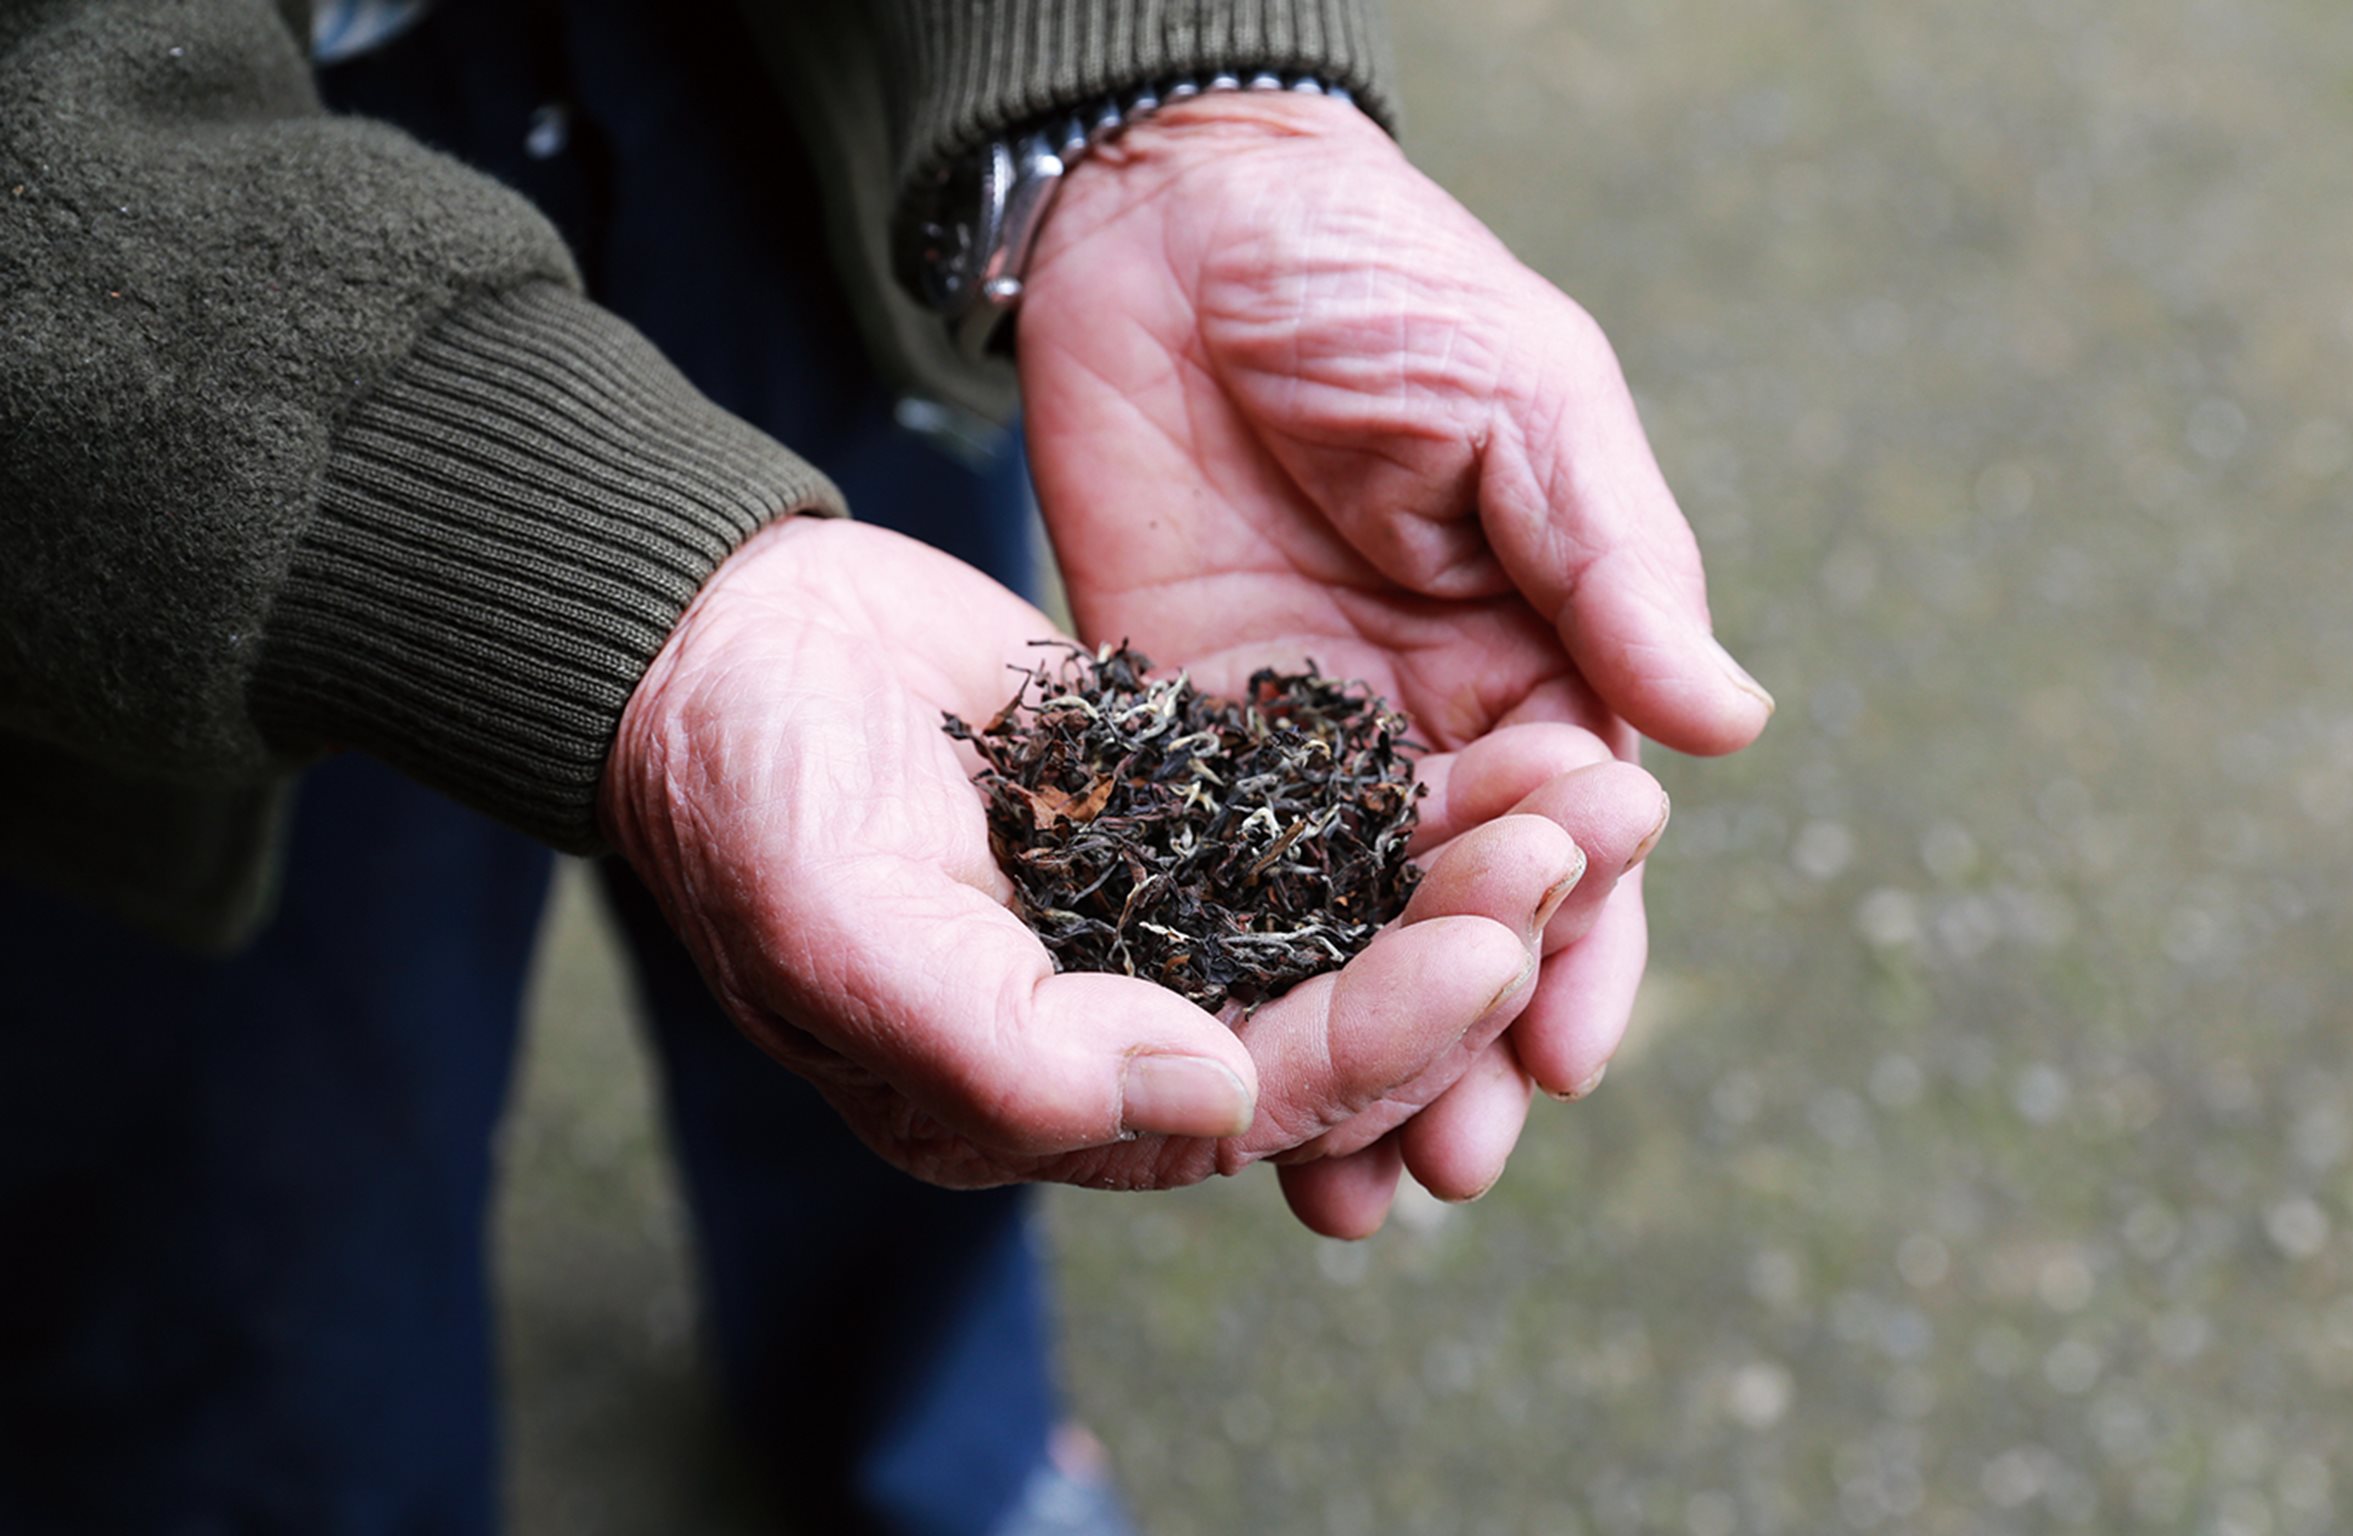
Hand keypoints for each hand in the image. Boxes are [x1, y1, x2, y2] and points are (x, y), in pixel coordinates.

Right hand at [602, 516, 1600, 1219]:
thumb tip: (1206, 1105)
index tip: (1495, 945)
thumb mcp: (841, 925)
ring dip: (1480, 867)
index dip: (1390, 1034)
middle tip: (1594, 840)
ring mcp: (1169, 921)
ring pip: (1365, 922)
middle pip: (1350, 1018)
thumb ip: (1005, 1049)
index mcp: (1049, 1097)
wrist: (717, 638)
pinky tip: (1521, 737)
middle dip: (1480, 942)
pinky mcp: (1190, 815)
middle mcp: (1131, 1028)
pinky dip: (1426, 794)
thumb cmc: (744, 791)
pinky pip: (1335, 826)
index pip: (1264, 1100)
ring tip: (1602, 788)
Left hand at [1019, 93, 1772, 1232]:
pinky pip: (1201, 881)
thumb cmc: (1381, 281)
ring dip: (1349, 1054)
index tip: (1568, 1041)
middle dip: (1467, 1039)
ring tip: (1347, 1187)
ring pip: (1338, 933)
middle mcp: (1427, 727)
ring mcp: (1296, 745)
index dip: (1582, 938)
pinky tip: (1212, 1077)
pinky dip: (1218, 983)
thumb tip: (1731, 727)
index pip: (1578, 834)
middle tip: (1458, 1160)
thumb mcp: (1526, 399)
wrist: (1178, 216)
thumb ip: (1613, 563)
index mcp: (1538, 660)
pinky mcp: (1174, 737)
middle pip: (1461, 919)